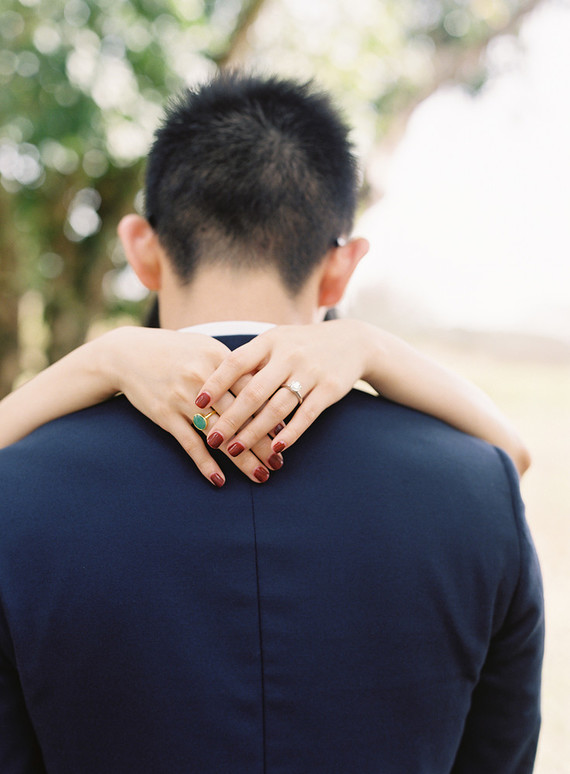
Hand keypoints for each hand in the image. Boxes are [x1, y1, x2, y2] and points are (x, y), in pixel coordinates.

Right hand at [103, 327, 282, 485]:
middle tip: (280, 463)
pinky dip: (205, 463)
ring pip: (220, 434)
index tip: (289, 433)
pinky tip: (220, 480)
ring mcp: (183, 398)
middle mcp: (204, 379)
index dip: (272, 413)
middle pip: (242, 416)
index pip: (254, 390)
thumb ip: (236, 366)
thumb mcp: (206, 348)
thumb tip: (270, 384)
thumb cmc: (176, 350)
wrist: (128, 353)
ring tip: (261, 476)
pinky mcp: (165, 414)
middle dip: (263, 442)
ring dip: (242, 458)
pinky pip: (189, 443)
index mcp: (219, 360)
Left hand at [194, 320, 370, 454]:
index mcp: (269, 341)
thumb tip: (211, 384)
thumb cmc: (302, 345)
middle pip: (253, 391)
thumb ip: (250, 360)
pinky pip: (306, 416)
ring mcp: (310, 372)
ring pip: (277, 408)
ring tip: (235, 450)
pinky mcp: (329, 389)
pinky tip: (275, 449)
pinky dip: (290, 434)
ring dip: (254, 432)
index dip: (215, 384)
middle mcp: (288, 355)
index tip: (198, 404)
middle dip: (230, 418)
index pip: (236, 362)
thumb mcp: (275, 342)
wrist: (351, 341)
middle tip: (212, 439)